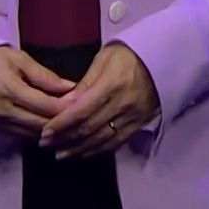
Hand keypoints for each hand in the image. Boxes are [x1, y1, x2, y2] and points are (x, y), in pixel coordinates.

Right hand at [0, 46, 74, 139]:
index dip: (67, 107)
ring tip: (67, 122)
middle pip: (41, 124)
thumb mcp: (19, 59)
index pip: (46, 106)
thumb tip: (71, 87)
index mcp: (9, 89)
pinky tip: (47, 126)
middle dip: (62, 121)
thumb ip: (45, 76)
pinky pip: (19, 135)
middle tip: (80, 115)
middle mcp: (1, 110)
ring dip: (50, 130)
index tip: (84, 103)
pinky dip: (35, 131)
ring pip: (32, 134)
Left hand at [38, 42, 160, 158]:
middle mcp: (123, 103)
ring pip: (101, 139)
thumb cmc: (129, 55)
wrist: (164, 59)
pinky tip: (84, 153)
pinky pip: (117, 142)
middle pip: (89, 127)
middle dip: (64, 138)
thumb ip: (84, 84)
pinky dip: (98, 150)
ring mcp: (133, 116)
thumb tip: (63, 105)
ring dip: (78, 149)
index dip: (61, 123)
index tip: (45, 131)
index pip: (81, 110)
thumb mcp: (104, 59)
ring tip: (60, 154)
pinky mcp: (140, 123)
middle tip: (45, 144)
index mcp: (112, 84)